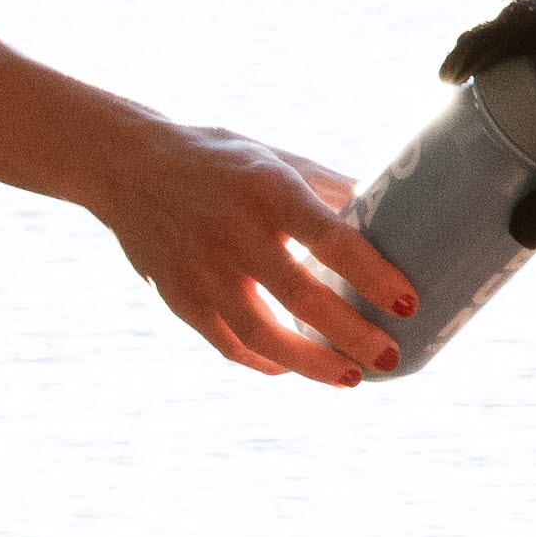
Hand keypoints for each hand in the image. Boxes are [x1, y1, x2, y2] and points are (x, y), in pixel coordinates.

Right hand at [99, 122, 414, 383]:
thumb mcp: (275, 158)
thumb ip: (329, 188)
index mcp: (270, 190)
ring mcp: (203, 270)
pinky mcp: (180, 298)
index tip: (409, 303)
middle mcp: (235, 232)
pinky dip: (266, 361)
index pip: (333, 239)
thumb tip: (395, 211)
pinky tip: (293, 367)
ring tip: (350, 377)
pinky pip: (230, 344)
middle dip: (353, 335)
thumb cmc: (220, 160)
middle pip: (303, 298)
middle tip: (389, 356)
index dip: (374, 276)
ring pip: (264, 335)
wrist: (126, 166)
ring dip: (312, 364)